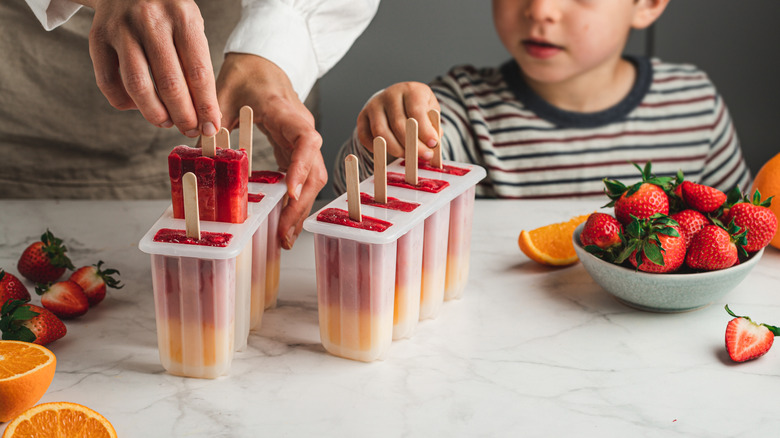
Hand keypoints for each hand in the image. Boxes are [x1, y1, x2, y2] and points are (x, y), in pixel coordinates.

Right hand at [77, 0, 220, 136]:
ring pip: (138, 87)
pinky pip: (109, 83)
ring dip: (155, 114)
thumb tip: (205, 114)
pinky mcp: (98, 38)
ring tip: (166, 122)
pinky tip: (138, 105)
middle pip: (170, 84)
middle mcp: (150, 21)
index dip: (206, 106)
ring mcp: (121, 29)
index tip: (211, 127)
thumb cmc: (167, 14)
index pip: (198, 73)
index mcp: (182, 17)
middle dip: (183, 116)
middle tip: (189, 129)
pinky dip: (125, 103)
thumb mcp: (190, 27)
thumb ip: (197, 65)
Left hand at [216, 53, 326, 249]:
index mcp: (285, 112)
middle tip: (284, 234)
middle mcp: (301, 129)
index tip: (288, 193)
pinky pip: (301, 177)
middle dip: (300, 204)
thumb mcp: (222, 92)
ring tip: (285, 236)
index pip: (305, 141)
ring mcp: (300, 141)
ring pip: (312, 178)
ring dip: (300, 208)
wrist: (262, 62)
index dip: (300, 168)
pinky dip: (294, 200)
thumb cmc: (245, 73)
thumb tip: (198, 150)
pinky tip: (282, 220)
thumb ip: (211, 119)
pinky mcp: (294, 150)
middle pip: (314, 170)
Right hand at [356, 82, 439, 159]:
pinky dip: (376, 149)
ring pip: (381, 132)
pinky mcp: (362, 116)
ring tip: (408, 157)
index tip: (433, 144)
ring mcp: (374, 105)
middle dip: (412, 144)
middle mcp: (390, 94)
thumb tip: (434, 142)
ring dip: (396, 149)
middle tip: (423, 155)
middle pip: (398, 124)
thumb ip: (433, 125)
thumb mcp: (430, 111)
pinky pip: (365, 137)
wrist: (395, 100)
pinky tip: (388, 153)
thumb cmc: (416, 108)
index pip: (416, 112)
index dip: (425, 131)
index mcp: (410, 90)